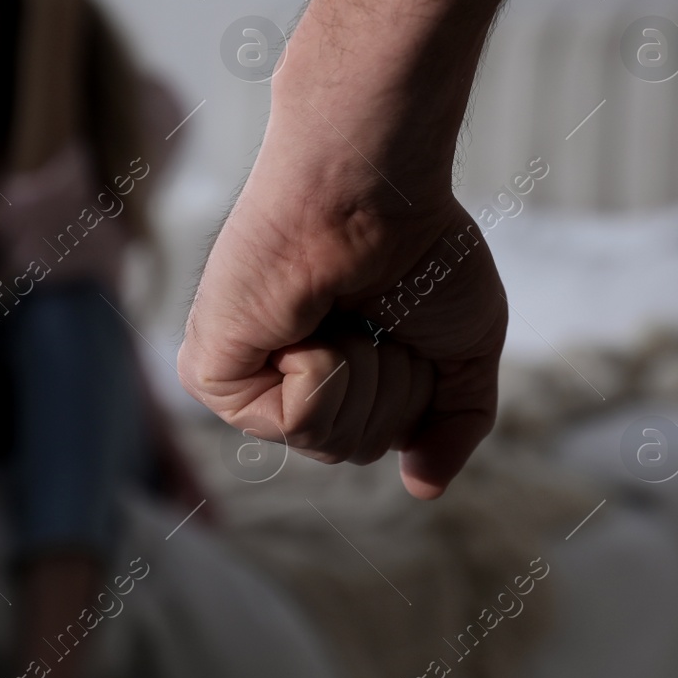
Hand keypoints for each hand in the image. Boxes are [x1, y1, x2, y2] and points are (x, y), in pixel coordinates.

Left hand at [177, 125, 506, 499]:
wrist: (374, 191)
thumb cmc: (418, 245)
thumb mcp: (467, 347)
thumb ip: (454, 422)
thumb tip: (423, 485)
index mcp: (331, 373)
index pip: (379, 440)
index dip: (416, 388)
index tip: (403, 315)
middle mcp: (279, 379)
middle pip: (355, 449)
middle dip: (392, 381)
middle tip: (375, 310)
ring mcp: (243, 379)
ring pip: (328, 441)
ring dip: (362, 369)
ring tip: (340, 308)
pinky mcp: (210, 374)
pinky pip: (294, 422)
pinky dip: (322, 369)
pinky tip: (305, 320)